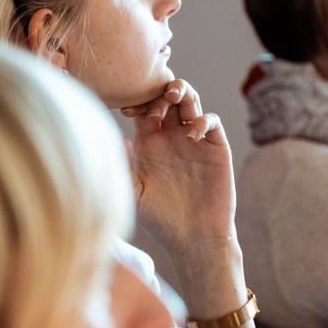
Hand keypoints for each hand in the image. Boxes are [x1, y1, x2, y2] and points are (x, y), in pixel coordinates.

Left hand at [120, 78, 235, 262]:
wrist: (193, 237)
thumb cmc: (160, 218)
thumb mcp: (135, 191)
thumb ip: (124, 164)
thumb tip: (112, 137)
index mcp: (150, 143)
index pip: (144, 109)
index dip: (137, 101)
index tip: (127, 110)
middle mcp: (172, 137)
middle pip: (167, 98)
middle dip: (161, 90)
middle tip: (156, 100)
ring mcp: (195, 140)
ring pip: (190, 102)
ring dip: (184, 92)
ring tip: (174, 97)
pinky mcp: (215, 148)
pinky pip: (211, 121)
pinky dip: (203, 120)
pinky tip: (192, 133)